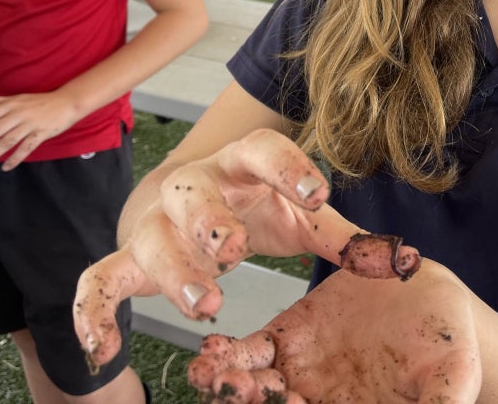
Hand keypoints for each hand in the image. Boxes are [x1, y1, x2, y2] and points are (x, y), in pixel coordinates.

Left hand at [0, 92, 80, 170]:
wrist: (67, 102)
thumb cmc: (39, 102)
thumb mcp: (15, 99)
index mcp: (9, 105)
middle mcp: (18, 113)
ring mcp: (30, 124)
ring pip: (7, 142)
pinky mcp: (42, 133)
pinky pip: (26, 148)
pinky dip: (15, 158)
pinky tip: (5, 168)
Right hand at [73, 130, 417, 367]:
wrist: (188, 203)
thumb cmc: (252, 205)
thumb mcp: (298, 215)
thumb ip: (345, 237)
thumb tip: (405, 261)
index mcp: (241, 165)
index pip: (262, 151)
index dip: (288, 168)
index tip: (318, 195)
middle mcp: (194, 186)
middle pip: (192, 192)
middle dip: (210, 220)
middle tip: (234, 251)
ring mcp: (156, 221)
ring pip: (150, 238)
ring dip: (172, 271)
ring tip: (205, 304)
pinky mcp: (127, 258)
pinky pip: (99, 279)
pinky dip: (92, 311)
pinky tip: (103, 347)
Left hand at [188, 261, 481, 403]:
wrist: (434, 293)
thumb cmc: (448, 341)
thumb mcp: (453, 377)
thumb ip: (439, 403)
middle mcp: (319, 399)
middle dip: (248, 403)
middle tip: (234, 393)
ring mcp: (298, 371)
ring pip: (252, 389)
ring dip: (229, 387)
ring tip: (213, 376)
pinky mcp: (286, 335)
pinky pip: (249, 351)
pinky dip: (227, 355)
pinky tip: (213, 353)